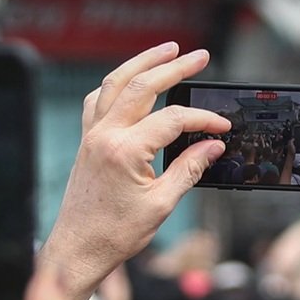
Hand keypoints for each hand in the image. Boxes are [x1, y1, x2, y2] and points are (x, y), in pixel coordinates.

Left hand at [40, 43, 229, 299]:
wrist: (77, 249)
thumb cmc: (115, 234)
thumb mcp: (161, 204)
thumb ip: (189, 170)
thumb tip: (213, 146)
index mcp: (126, 151)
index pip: (173, 120)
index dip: (202, 120)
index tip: (222, 126)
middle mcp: (105, 135)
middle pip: (142, 86)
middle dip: (174, 67)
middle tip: (199, 56)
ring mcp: (91, 136)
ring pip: (114, 83)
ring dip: (141, 63)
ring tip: (166, 51)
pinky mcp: (86, 142)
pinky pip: (97, 101)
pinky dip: (115, 86)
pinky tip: (130, 82)